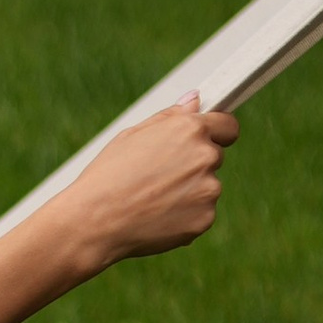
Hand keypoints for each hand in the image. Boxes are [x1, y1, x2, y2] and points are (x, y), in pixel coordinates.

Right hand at [67, 95, 238, 269]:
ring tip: (151, 200)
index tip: (210, 139)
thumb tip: (195, 100)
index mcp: (189, 129)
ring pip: (206, 187)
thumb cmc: (107, 176)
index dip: (218, 132)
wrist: (94, 222)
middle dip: (193, 165)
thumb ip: (169, 117)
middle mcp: (205, 156)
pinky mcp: (205, 218)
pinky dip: (184, 216)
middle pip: (214, 157)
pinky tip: (155, 217)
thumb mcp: (131, 136)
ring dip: (188, 192)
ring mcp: (209, 190)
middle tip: (157, 177)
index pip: (228, 126)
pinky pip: (200, 213)